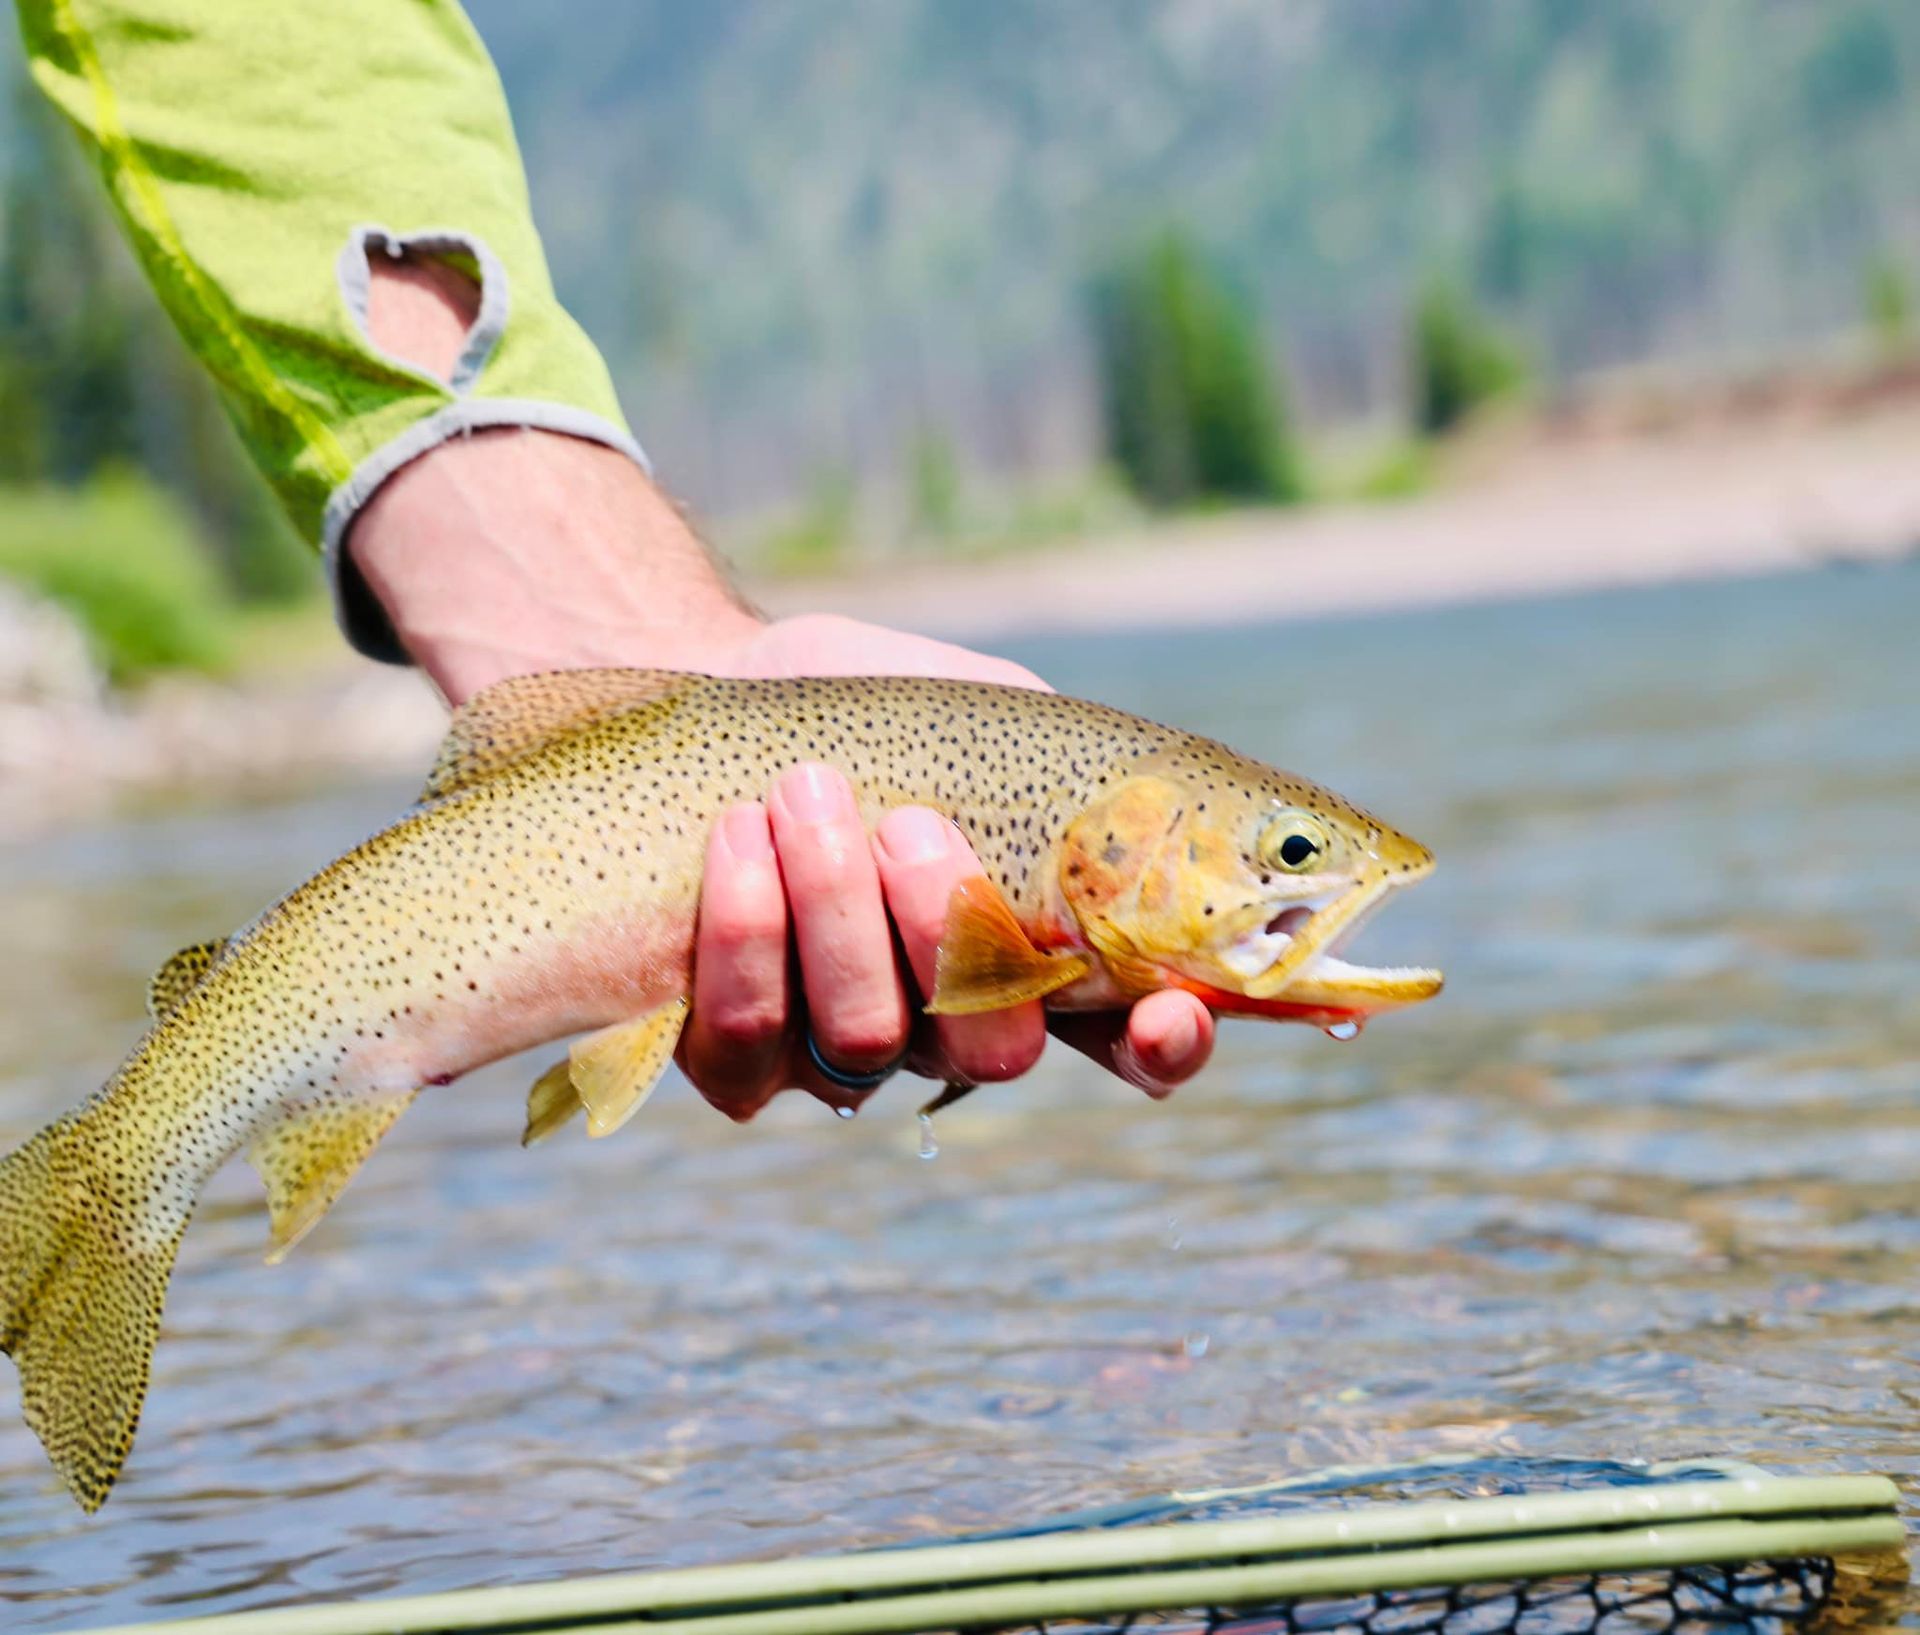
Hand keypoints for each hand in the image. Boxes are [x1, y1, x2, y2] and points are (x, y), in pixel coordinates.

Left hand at [679, 619, 1216, 1120]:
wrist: (721, 690)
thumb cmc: (875, 707)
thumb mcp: (991, 717)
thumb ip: (1069, 773)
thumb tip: (1138, 807)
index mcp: (1038, 956)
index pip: (1131, 1044)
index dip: (1164, 1047)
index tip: (1168, 1011)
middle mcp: (950, 1026)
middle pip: (992, 1050)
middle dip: (952, 930)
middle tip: (912, 823)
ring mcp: (841, 1053)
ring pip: (867, 1040)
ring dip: (838, 911)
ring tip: (805, 793)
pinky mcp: (734, 1060)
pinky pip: (746, 1046)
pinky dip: (746, 939)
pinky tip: (737, 842)